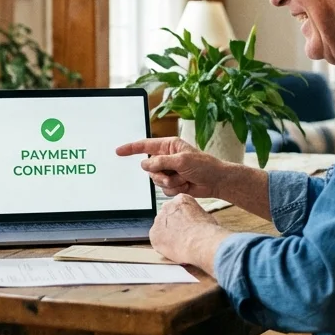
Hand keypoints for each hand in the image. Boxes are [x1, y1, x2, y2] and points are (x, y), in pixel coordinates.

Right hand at [116, 137, 234, 197]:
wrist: (216, 181)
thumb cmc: (204, 166)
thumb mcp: (181, 161)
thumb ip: (161, 162)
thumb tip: (145, 164)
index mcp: (169, 146)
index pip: (145, 145)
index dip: (131, 148)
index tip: (118, 151)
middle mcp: (167, 157)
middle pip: (150, 167)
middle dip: (160, 174)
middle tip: (173, 174)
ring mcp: (169, 170)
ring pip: (156, 180)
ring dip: (169, 182)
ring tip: (184, 180)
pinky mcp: (173, 182)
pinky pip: (163, 188)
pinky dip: (174, 189)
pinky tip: (186, 185)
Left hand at [150, 194, 230, 273]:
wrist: (201, 242)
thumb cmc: (207, 232)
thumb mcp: (205, 216)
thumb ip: (194, 216)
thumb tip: (195, 222)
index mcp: (181, 200)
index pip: (177, 207)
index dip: (182, 218)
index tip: (187, 226)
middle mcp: (167, 207)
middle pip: (167, 216)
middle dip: (173, 226)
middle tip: (182, 236)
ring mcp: (159, 221)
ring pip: (161, 228)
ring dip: (167, 236)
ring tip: (180, 245)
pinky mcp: (154, 235)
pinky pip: (156, 241)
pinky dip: (163, 246)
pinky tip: (174, 249)